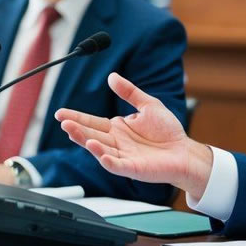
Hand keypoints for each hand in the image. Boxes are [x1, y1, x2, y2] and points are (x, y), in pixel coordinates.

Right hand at [57, 72, 214, 196]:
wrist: (184, 150)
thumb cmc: (168, 131)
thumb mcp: (148, 105)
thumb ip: (129, 92)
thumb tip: (112, 76)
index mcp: (118, 129)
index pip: (93, 122)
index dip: (77, 117)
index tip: (60, 113)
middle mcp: (117, 143)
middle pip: (92, 135)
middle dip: (76, 129)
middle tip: (63, 122)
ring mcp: (123, 156)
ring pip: (100, 150)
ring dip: (87, 142)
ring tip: (74, 133)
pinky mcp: (132, 168)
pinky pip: (116, 165)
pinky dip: (107, 160)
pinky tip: (100, 153)